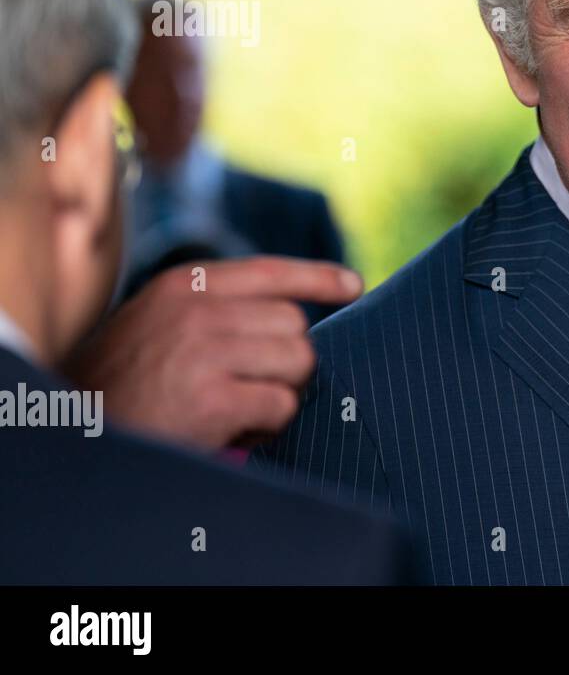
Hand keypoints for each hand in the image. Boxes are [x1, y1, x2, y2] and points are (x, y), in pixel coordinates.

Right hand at [62, 256, 363, 450]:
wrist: (76, 434)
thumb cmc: (123, 383)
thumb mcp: (157, 322)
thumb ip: (215, 309)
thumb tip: (295, 317)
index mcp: (185, 287)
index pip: (271, 271)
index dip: (318, 278)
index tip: (354, 285)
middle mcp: (197, 311)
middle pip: (295, 326)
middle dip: (288, 360)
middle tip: (250, 386)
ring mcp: (205, 353)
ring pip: (298, 363)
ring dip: (281, 393)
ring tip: (238, 407)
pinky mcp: (213, 400)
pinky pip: (282, 405)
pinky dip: (268, 426)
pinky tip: (232, 430)